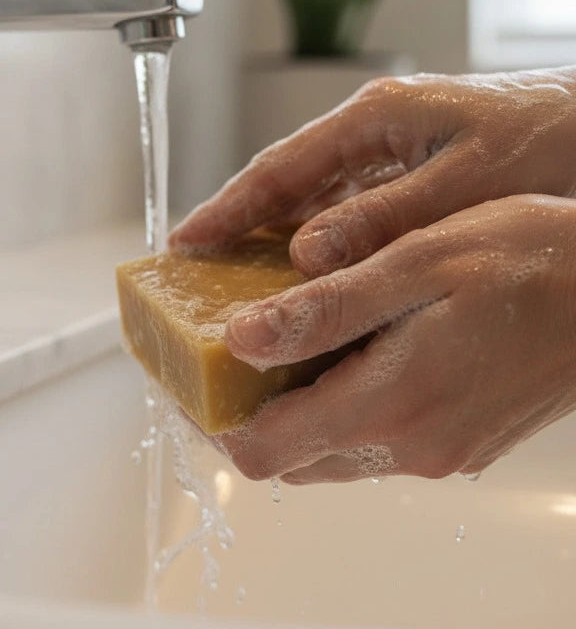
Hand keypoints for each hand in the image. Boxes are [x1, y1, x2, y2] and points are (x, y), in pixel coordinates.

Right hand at [170, 69, 575, 278]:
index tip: (185, 241)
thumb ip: (385, 215)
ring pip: (310, 198)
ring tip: (231, 278)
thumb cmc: (552, 141)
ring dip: (271, 235)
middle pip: (284, 181)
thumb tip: (306, 252)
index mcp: (375, 119)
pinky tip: (301, 275)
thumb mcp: (466, 182)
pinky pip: (343, 212)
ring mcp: (387, 153)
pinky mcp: (405, 175)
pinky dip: (316, 243)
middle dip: (236, 221)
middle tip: (192, 266)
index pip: (280, 167)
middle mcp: (371, 133)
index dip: (227, 207)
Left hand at [212, 195, 575, 482]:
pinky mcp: (456, 439)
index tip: (191, 375)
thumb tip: (242, 340)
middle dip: (246, 411)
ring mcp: (438, 450)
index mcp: (390, 405)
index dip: (213, 418)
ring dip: (292, 406)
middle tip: (226, 348)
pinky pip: (371, 436)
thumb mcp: (414, 266)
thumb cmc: (528, 262)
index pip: (262, 450)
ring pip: (329, 448)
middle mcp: (411, 447)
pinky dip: (339, 402)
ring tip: (278, 339)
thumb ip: (324, 312)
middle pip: (289, 457)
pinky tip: (341, 348)